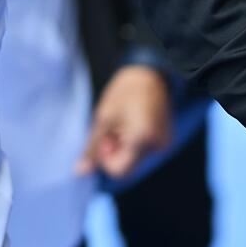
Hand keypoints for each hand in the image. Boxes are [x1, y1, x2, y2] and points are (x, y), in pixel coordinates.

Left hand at [78, 65, 175, 179]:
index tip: (105, 137)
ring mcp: (164, 144)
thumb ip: (92, 149)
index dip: (106, 159)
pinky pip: (142, 151)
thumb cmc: (125, 91)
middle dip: (115, 151)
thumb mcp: (103, 118)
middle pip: (127, 166)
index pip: (119, 172)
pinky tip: (133, 123)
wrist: (150, 73)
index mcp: (142, 139)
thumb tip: (80, 173)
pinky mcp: (165, 141)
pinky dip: (133, 142)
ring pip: (134, 159)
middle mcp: (157, 146)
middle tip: (114, 127)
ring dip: (123, 146)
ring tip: (124, 122)